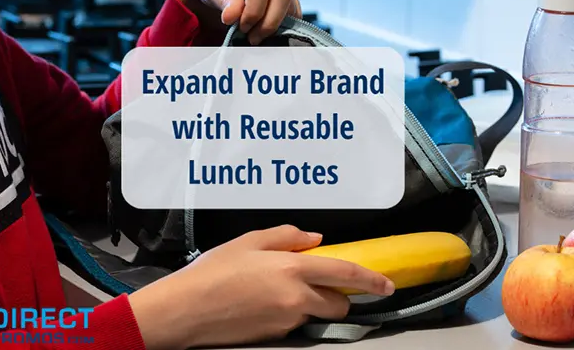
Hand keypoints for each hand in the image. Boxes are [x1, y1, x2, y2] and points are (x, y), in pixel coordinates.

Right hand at [128, 225, 393, 349]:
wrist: (186, 310)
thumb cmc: (213, 271)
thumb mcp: (248, 241)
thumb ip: (286, 236)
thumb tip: (315, 239)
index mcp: (292, 269)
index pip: (346, 275)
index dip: (371, 280)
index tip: (387, 285)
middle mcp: (296, 298)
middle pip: (338, 304)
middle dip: (339, 296)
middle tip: (322, 284)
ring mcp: (286, 321)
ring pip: (314, 312)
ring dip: (310, 303)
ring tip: (277, 289)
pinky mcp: (274, 336)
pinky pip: (293, 322)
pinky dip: (289, 312)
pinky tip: (262, 302)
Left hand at [176, 0, 301, 44]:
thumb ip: (222, 0)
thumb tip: (234, 16)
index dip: (254, 12)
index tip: (242, 28)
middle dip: (269, 21)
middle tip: (253, 38)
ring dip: (277, 22)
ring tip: (257, 35)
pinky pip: (293, 2)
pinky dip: (284, 20)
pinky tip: (267, 29)